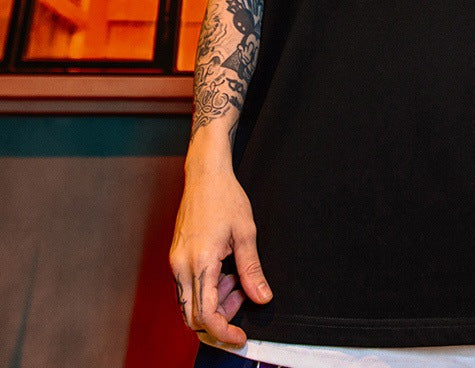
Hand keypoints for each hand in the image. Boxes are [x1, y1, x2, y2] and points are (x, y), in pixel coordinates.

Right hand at [169, 166, 272, 344]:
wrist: (206, 175)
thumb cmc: (225, 197)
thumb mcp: (246, 233)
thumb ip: (252, 269)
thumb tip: (261, 297)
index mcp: (200, 262)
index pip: (206, 315)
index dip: (223, 332)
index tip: (239, 336)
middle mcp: (182, 266)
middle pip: (192, 316)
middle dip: (218, 320)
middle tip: (242, 304)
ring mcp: (176, 262)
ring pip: (188, 303)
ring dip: (213, 304)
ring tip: (237, 281)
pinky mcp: (177, 257)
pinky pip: (187, 286)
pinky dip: (206, 290)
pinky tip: (225, 273)